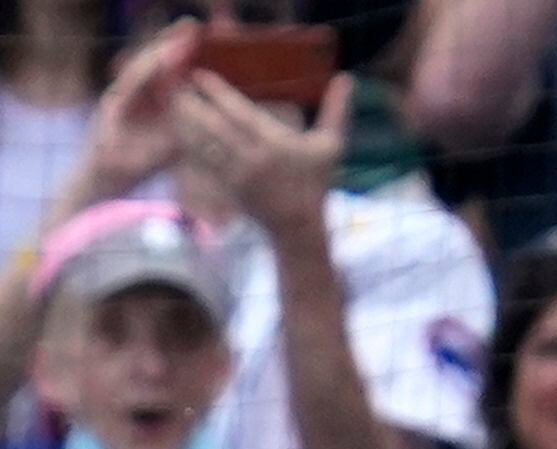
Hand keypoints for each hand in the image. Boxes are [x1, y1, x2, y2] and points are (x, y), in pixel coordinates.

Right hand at [76, 17, 204, 201]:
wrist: (113, 179)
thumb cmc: (144, 165)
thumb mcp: (176, 144)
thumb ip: (191, 128)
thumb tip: (220, 120)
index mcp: (154, 98)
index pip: (172, 70)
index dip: (186, 54)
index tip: (205, 38)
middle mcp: (139, 91)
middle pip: (157, 60)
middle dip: (174, 42)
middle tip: (193, 26)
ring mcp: (125, 93)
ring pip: (145, 65)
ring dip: (162, 51)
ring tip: (181, 40)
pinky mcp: (114, 101)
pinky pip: (133, 81)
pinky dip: (148, 70)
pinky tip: (163, 59)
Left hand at [175, 68, 352, 250]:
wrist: (300, 228)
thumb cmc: (315, 183)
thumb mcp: (331, 147)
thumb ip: (337, 111)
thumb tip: (347, 78)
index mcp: (275, 146)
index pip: (239, 114)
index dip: (217, 93)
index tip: (201, 75)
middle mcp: (254, 161)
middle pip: (214, 127)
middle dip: (193, 104)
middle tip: (177, 84)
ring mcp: (239, 177)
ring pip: (205, 145)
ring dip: (186, 123)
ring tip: (173, 102)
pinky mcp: (229, 189)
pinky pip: (204, 163)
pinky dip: (190, 145)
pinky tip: (179, 130)